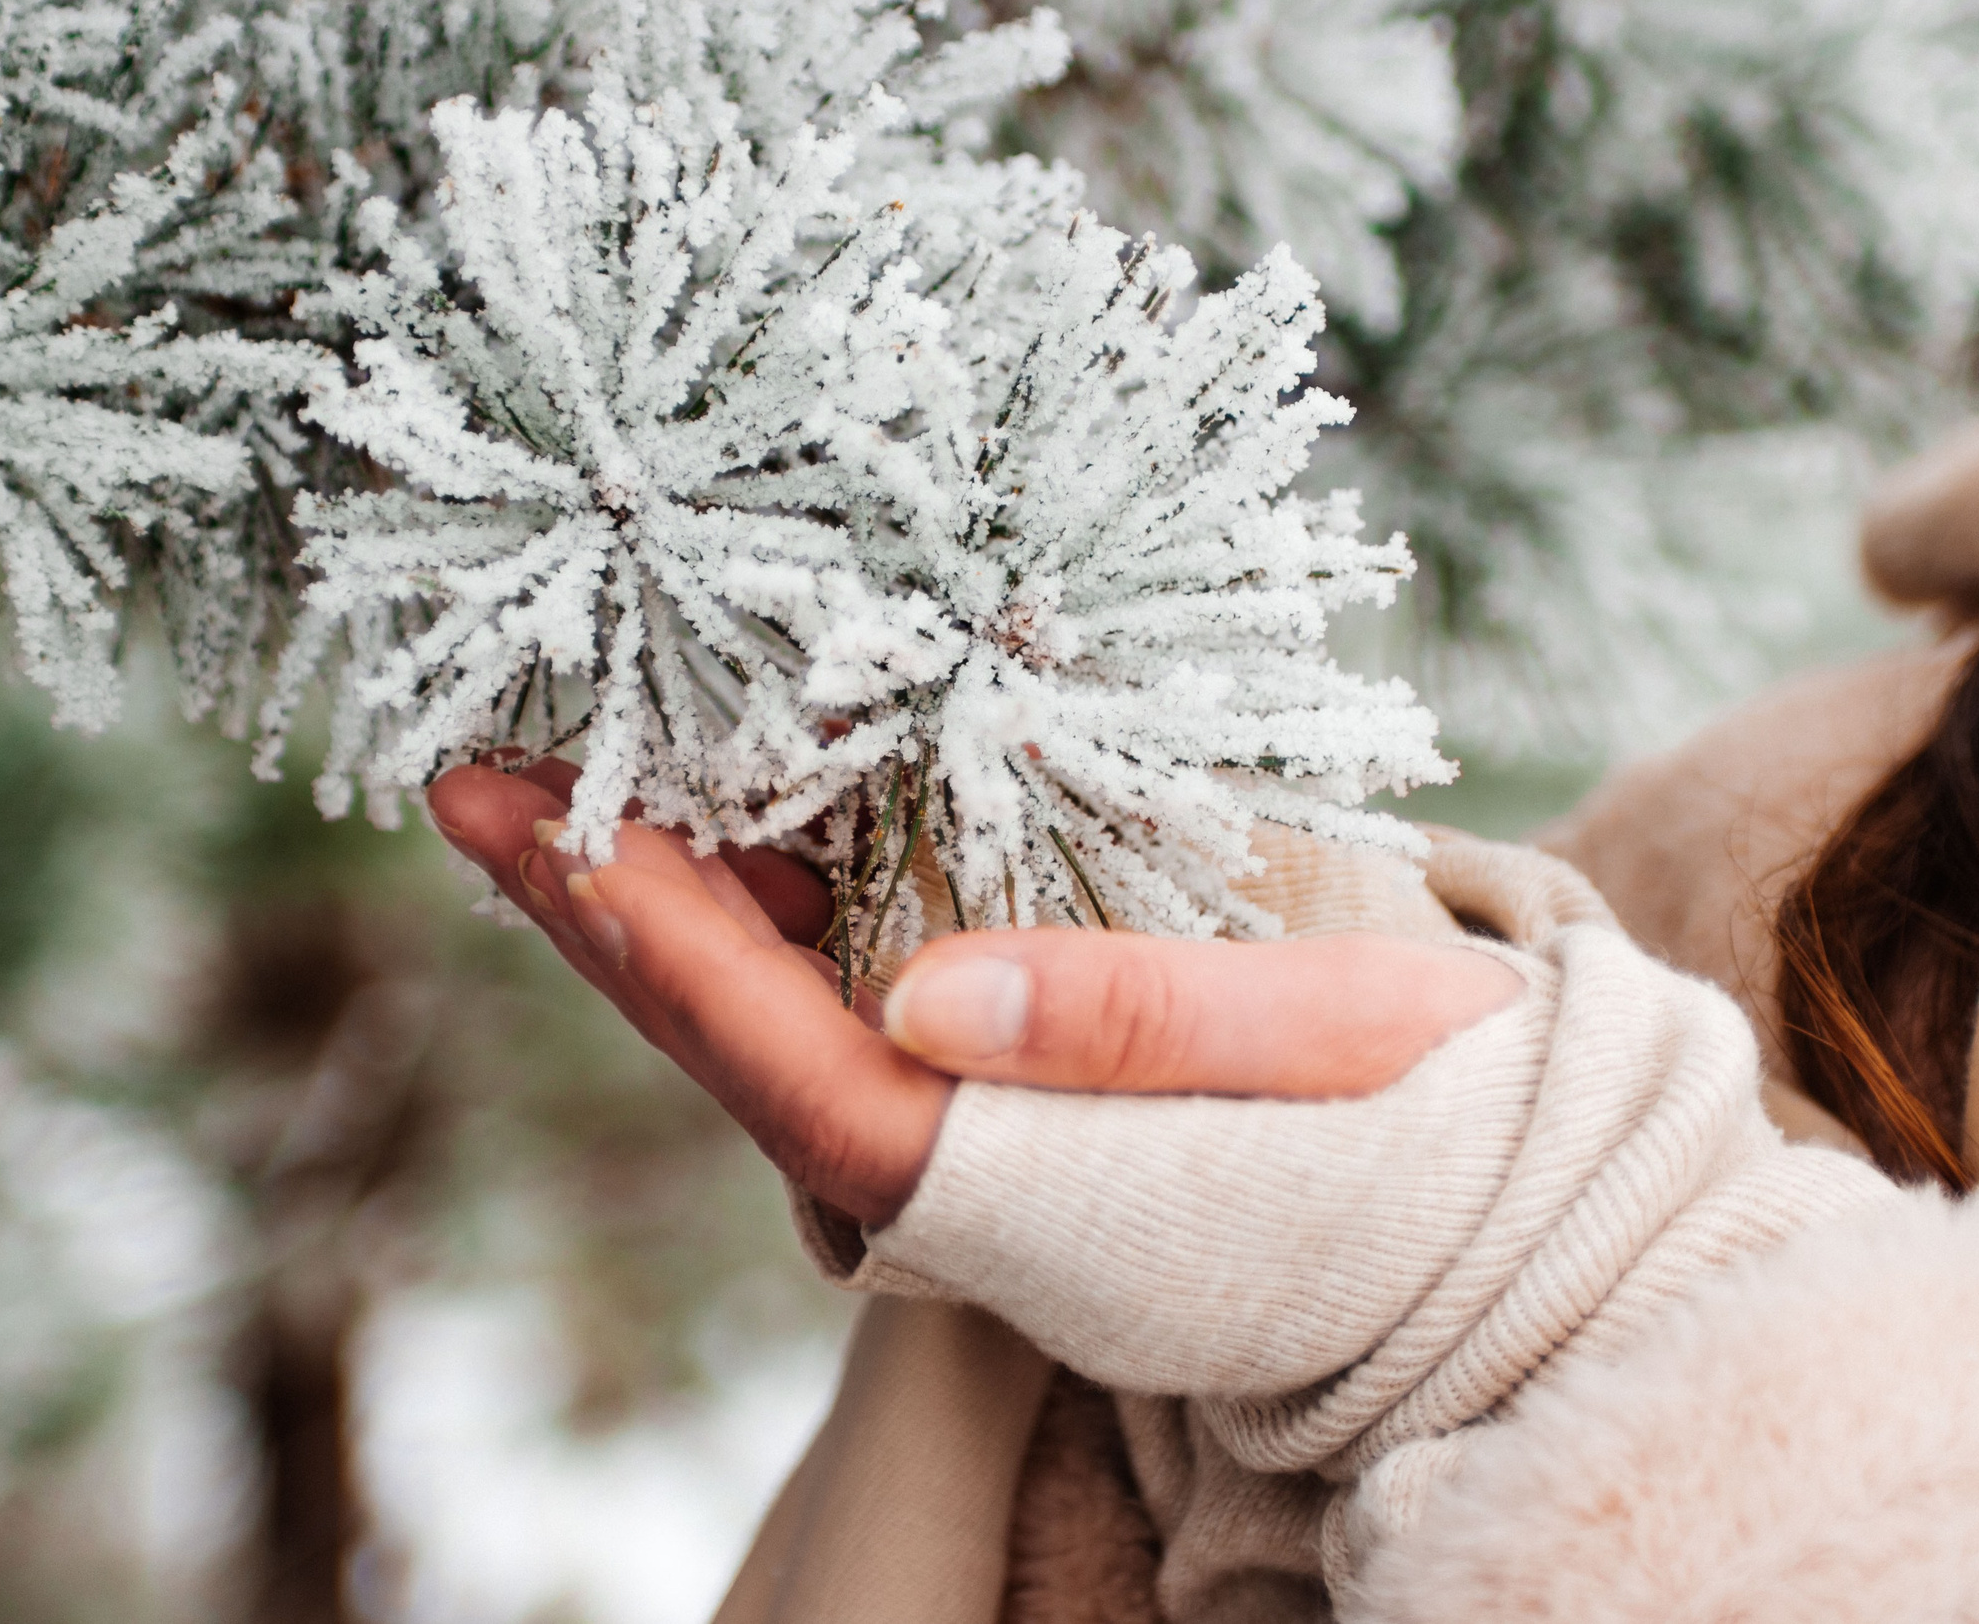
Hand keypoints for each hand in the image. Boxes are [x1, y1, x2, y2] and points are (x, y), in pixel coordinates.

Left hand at [428, 763, 1522, 1228]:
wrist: (1510, 1219)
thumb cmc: (1441, 1132)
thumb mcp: (1326, 1049)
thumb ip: (1131, 1024)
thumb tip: (917, 990)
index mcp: (1025, 1183)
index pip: (789, 1072)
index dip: (656, 953)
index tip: (534, 827)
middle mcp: (966, 1167)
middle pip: (738, 1041)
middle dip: (600, 904)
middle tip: (467, 768)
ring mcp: (976, 1125)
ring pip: (776, 1010)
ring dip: (663, 889)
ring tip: (549, 758)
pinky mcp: (1005, 1080)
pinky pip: (849, 985)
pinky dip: (772, 890)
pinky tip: (724, 792)